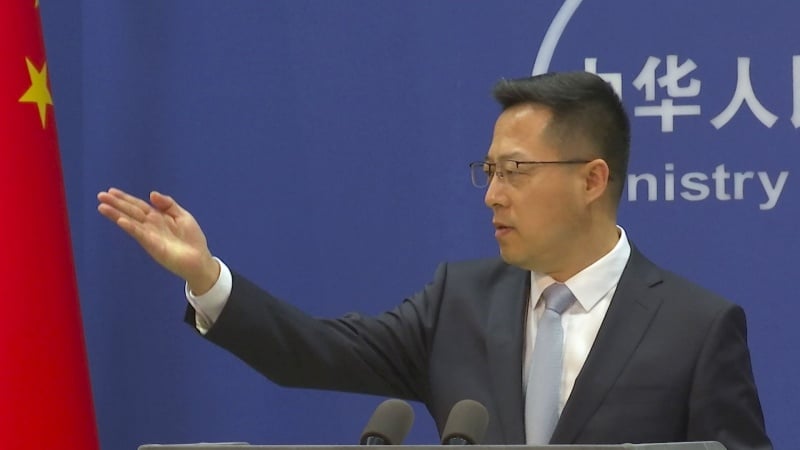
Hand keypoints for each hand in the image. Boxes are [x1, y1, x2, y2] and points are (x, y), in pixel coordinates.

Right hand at [97, 188, 219, 294]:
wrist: (200, 260)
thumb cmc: (192, 239)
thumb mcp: (182, 215)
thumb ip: (167, 204)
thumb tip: (151, 194)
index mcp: (158, 217)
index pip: (138, 205)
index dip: (125, 198)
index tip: (111, 191)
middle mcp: (150, 225)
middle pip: (131, 211)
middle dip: (116, 204)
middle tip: (100, 196)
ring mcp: (150, 236)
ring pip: (131, 222)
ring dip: (116, 214)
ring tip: (102, 207)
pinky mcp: (153, 246)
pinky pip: (140, 234)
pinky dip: (131, 227)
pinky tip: (121, 221)